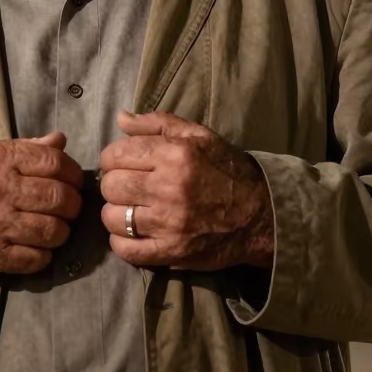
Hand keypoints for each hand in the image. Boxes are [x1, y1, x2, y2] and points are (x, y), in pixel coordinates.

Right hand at [0, 132, 82, 278]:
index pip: (52, 163)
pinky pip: (35, 259)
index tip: (74, 179)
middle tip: (70, 206)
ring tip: (57, 226)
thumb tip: (60, 141)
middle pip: (57, 197)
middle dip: (73, 203)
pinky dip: (45, 254)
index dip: (72, 171)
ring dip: (62, 230)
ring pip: (52, 230)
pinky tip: (39, 246)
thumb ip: (24, 147)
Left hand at [99, 111, 273, 270]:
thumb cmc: (226, 169)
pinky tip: (132, 232)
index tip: (122, 163)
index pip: (116, 155)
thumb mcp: (197, 134)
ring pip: (113, 218)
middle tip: (126, 185)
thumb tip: (120, 119)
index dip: (113, 158)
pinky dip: (121, 242)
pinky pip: (126, 250)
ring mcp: (169, 224)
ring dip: (115, 212)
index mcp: (174, 155)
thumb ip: (156, 123)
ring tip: (129, 208)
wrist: (260, 215)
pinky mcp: (172, 253)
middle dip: (113, 183)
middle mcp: (169, 188)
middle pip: (111, 186)